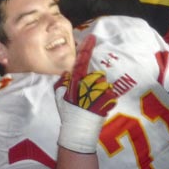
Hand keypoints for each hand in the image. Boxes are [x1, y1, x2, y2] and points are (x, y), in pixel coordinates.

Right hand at [55, 36, 117, 152]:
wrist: (79, 131)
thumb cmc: (68, 114)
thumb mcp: (59, 97)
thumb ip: (62, 83)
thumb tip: (67, 72)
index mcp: (77, 80)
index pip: (82, 60)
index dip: (87, 48)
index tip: (92, 37)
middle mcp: (90, 83)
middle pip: (95, 76)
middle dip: (92, 84)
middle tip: (86, 98)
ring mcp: (100, 91)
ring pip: (102, 85)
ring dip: (99, 93)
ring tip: (91, 105)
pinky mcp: (109, 100)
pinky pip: (109, 96)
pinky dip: (105, 101)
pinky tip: (97, 109)